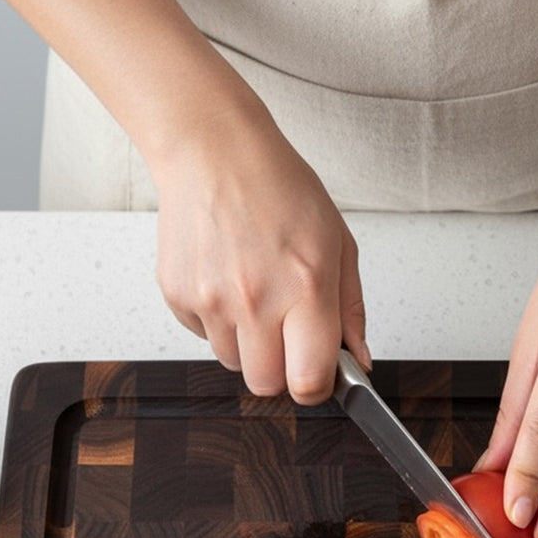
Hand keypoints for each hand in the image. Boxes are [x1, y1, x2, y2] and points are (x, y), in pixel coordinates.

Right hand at [153, 102, 369, 400]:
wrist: (213, 151)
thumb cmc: (279, 189)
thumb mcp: (338, 244)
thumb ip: (351, 310)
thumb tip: (360, 360)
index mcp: (305, 288)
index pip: (308, 381)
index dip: (316, 386)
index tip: (319, 374)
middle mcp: (255, 299)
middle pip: (266, 386)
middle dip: (281, 371)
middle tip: (288, 336)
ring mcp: (211, 300)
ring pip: (233, 364)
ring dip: (249, 345)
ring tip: (256, 296)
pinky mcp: (178, 295)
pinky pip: (203, 337)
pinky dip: (218, 322)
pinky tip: (228, 280)